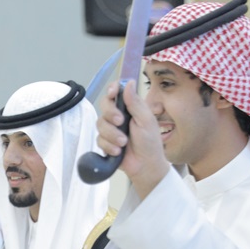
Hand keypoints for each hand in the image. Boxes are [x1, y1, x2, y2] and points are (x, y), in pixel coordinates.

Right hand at [95, 80, 170, 198]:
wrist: (145, 165)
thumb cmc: (150, 142)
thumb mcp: (146, 120)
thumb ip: (136, 103)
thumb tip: (129, 82)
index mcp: (130, 107)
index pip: (116, 92)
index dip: (112, 89)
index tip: (112, 93)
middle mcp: (118, 116)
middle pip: (104, 106)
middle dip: (110, 114)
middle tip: (120, 122)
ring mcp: (110, 129)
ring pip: (100, 124)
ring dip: (112, 134)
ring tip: (123, 143)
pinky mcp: (105, 142)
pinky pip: (99, 140)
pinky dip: (109, 146)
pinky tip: (118, 152)